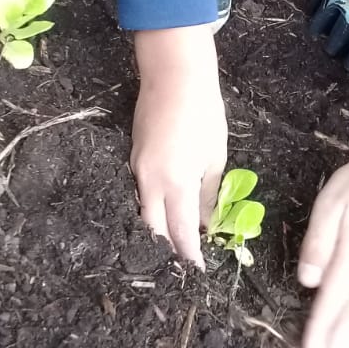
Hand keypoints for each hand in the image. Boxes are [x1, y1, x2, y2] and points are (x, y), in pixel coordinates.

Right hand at [131, 26, 227, 265]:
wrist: (173, 75)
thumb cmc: (203, 112)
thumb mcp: (215, 155)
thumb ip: (209, 193)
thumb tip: (207, 224)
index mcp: (175, 181)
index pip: (181, 231)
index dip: (189, 255)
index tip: (196, 272)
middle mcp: (150, 180)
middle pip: (154, 229)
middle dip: (167, 250)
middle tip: (182, 265)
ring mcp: (137, 168)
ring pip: (144, 212)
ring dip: (158, 230)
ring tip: (174, 245)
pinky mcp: (133, 157)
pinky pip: (140, 193)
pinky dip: (152, 209)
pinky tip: (163, 214)